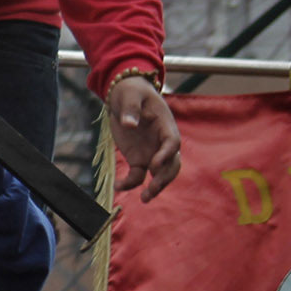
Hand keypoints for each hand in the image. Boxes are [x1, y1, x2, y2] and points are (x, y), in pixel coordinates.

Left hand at [108, 74, 180, 200]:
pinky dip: (130, 183)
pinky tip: (118, 186)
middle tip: (153, 189)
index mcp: (165, 125)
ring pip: (158, 173)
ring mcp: (152, 152)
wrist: (124, 95)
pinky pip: (138, 175)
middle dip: (164, 178)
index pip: (172, 143)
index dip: (166, 154)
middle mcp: (162, 142)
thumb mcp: (130, 95)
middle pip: (171, 164)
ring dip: (154, 187)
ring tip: (144, 199)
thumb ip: (131, 109)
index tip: (154, 164)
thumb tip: (129, 125)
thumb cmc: (131, 91)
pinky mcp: (138, 158)